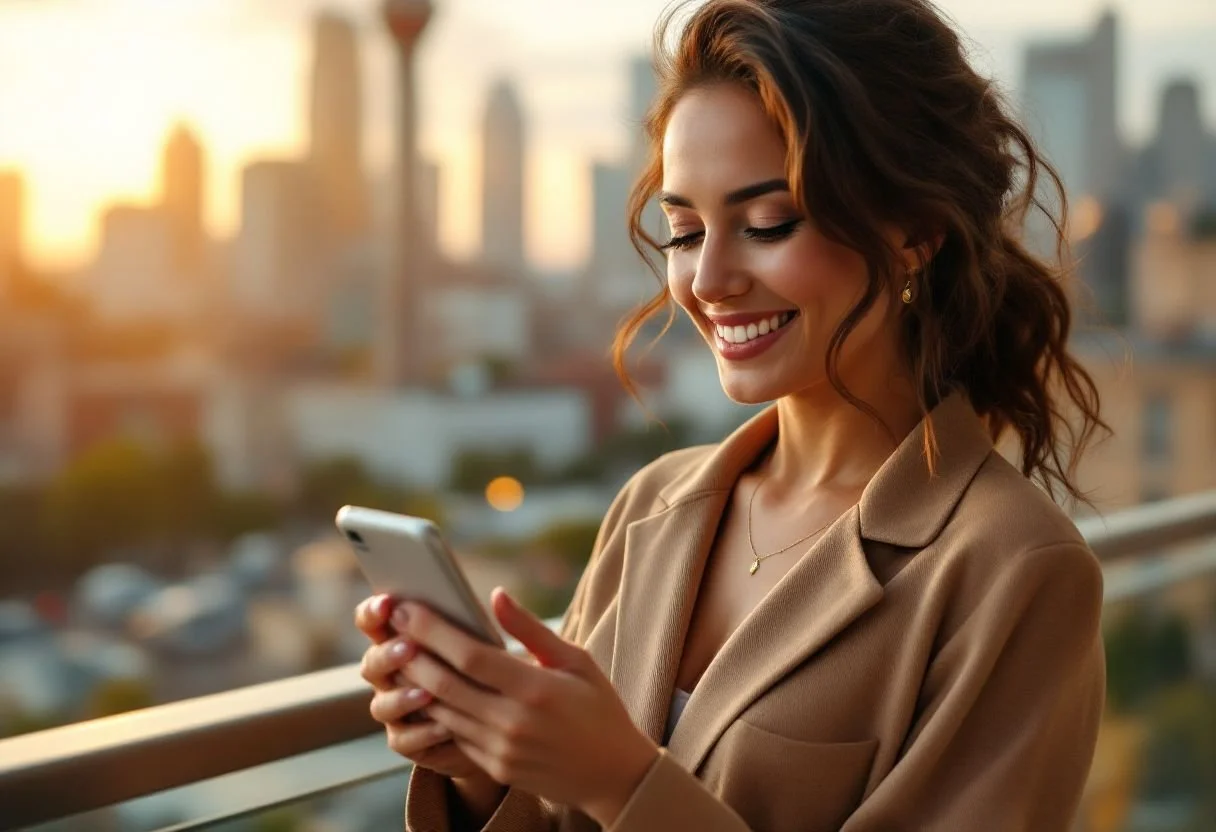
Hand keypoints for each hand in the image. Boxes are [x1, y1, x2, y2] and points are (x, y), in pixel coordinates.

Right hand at [355, 595, 485, 779]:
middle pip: (372, 663)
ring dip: (400, 697)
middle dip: (387, 654)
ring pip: (382, 704)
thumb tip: (500, 595)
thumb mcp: (502, 643)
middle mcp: (393, 673)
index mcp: (405, 637)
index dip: (373, 612)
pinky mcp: (410, 741)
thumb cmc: (500, 671)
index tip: (388, 603)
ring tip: (427, 693)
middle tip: (409, 648)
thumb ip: (496, 621)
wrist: (506, 722)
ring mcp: (397, 708)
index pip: (375, 620)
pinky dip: (421, 733)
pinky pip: (403, 740)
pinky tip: (444, 727)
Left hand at [394, 588, 659, 826]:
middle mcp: (513, 722)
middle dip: (411, 650)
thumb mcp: (576, 660)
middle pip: (444, 683)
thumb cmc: (598, 707)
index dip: (433, 630)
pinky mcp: (495, 766)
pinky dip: (433, 709)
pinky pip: (453, 734)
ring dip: (413, 680)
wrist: (614, 774)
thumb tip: (496, 595)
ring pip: (441, 710)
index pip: (470, 656)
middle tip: (389, 622)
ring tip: (396, 649)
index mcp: (536, 689)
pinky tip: (419, 686)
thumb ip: (531, 629)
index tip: (408, 607)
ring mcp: (500, 749)